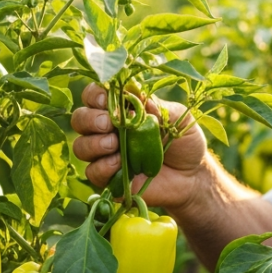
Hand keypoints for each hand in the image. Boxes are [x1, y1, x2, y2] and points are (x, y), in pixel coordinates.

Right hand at [70, 83, 208, 210]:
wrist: (192, 176)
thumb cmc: (183, 142)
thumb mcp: (178, 118)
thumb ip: (157, 106)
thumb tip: (135, 94)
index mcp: (120, 109)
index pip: (94, 96)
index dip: (94, 95)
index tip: (105, 99)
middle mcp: (107, 130)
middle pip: (80, 119)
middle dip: (90, 119)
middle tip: (108, 124)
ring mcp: (105, 155)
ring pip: (81, 146)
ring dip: (94, 144)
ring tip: (115, 145)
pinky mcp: (109, 178)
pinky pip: (92, 172)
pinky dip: (102, 167)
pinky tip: (118, 165)